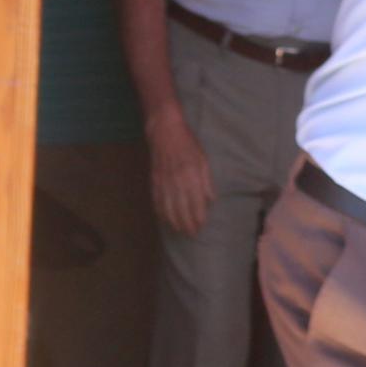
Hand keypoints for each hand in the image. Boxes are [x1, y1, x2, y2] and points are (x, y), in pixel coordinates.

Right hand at [144, 109, 212, 238]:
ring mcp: (163, 182)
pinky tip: (165, 219)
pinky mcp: (154, 180)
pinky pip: (157, 200)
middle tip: (192, 234)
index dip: (198, 217)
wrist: (165, 132)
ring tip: (180, 231)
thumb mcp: (203, 160)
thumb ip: (206, 181)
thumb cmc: (188, 144)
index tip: (201, 227)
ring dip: (174, 221)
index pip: (195, 203)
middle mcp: (177, 181)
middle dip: (187, 224)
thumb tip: (211, 200)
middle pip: (181, 209)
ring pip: (168, 208)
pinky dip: (161, 212)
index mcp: (191, 176)